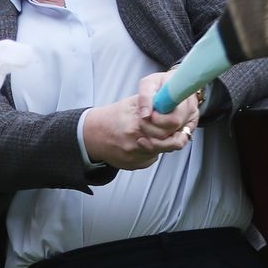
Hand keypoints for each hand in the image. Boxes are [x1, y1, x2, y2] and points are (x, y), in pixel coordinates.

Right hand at [83, 71, 198, 169]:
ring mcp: (134, 155)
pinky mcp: (133, 164)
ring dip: (161, 144)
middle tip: (169, 130)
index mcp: (137, 124)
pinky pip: (151, 159)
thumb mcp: (131, 104)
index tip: (176, 123)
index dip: (175, 126)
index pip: (168, 128)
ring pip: (160, 151)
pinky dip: (150, 152)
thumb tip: (170, 103)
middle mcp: (136, 141)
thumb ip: (151, 104)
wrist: (91, 134)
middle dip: (171, 136)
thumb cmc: (111, 118)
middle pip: (167, 143)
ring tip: (151, 135)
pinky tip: (141, 144)